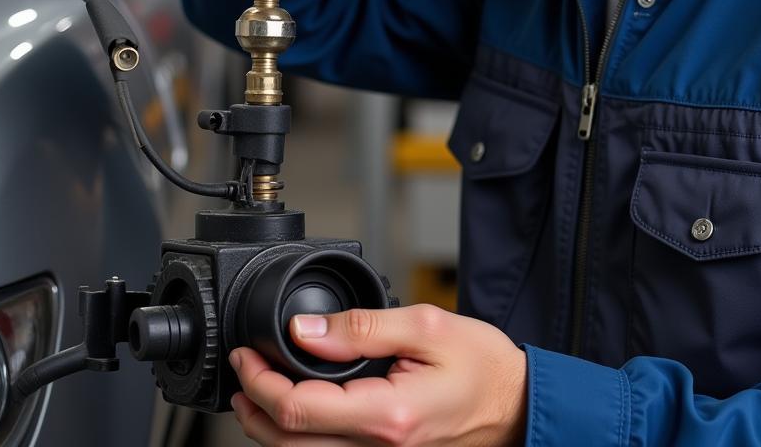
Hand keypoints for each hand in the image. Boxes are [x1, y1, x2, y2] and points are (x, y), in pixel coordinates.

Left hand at [229, 304, 527, 446]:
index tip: (247, 353)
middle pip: (289, 442)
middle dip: (253, 407)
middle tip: (241, 370)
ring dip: (269, 427)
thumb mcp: (426, 326)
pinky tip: (296, 411)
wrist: (518, 405)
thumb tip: (305, 329)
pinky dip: (299, 435)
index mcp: (387, 415)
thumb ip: (363, 327)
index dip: (260, 380)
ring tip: (254, 393)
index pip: (299, 408)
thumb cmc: (484, 366)